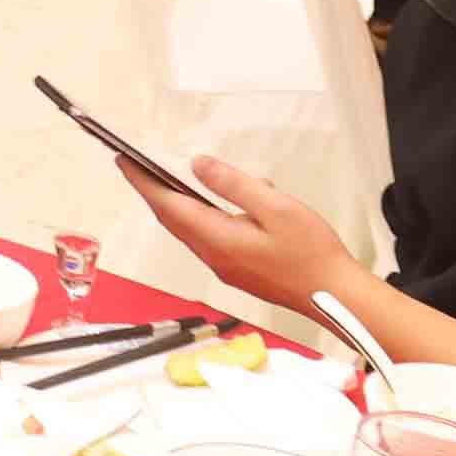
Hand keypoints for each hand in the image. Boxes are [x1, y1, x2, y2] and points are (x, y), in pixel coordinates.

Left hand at [142, 151, 349, 311]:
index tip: (123, 160)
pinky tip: (228, 203)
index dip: (143, 181)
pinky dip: (204, 215)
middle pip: (173, 219)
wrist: (332, 294)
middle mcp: (213, 255)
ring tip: (170, 177)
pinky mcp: (238, 269)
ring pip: (191, 229)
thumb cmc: (310, 251)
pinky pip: (210, 237)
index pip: (168, 206)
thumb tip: (199, 165)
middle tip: (135, 164)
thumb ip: (234, 185)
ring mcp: (225, 266)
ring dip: (178, 204)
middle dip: (152, 190)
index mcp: (218, 239)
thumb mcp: (275, 206)